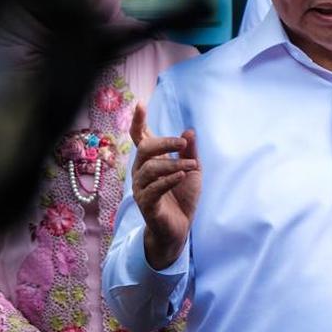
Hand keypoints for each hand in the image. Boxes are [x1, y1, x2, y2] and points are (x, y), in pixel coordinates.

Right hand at [129, 102, 200, 269]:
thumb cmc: (183, 196)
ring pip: (151, 168)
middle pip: (145, 149)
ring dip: (174, 164)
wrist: (180, 228)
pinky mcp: (147, 204)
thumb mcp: (193, 170)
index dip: (139, 121)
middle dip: (165, 143)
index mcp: (151, 161)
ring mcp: (142, 188)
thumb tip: (189, 130)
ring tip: (192, 165)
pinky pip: (155, 188)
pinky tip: (182, 175)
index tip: (140, 104)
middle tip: (184, 144)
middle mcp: (141, 172)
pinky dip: (169, 179)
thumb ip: (190, 151)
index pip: (140, 137)